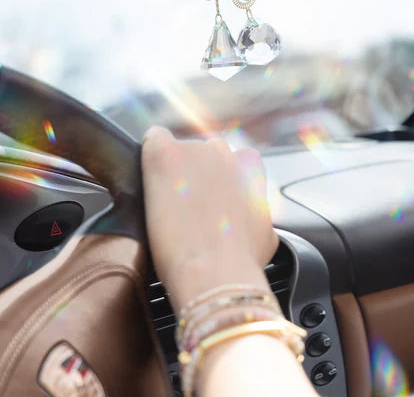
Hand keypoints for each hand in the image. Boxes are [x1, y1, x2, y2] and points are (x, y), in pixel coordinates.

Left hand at [141, 127, 278, 311]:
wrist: (217, 273)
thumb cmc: (242, 261)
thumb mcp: (266, 234)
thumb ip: (255, 211)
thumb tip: (250, 215)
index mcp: (249, 165)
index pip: (229, 161)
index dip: (216, 182)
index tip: (207, 202)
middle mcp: (223, 151)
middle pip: (200, 155)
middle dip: (193, 176)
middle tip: (186, 209)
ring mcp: (193, 150)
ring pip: (176, 154)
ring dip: (172, 174)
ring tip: (166, 208)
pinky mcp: (163, 153)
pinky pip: (153, 140)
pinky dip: (148, 157)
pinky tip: (147, 180)